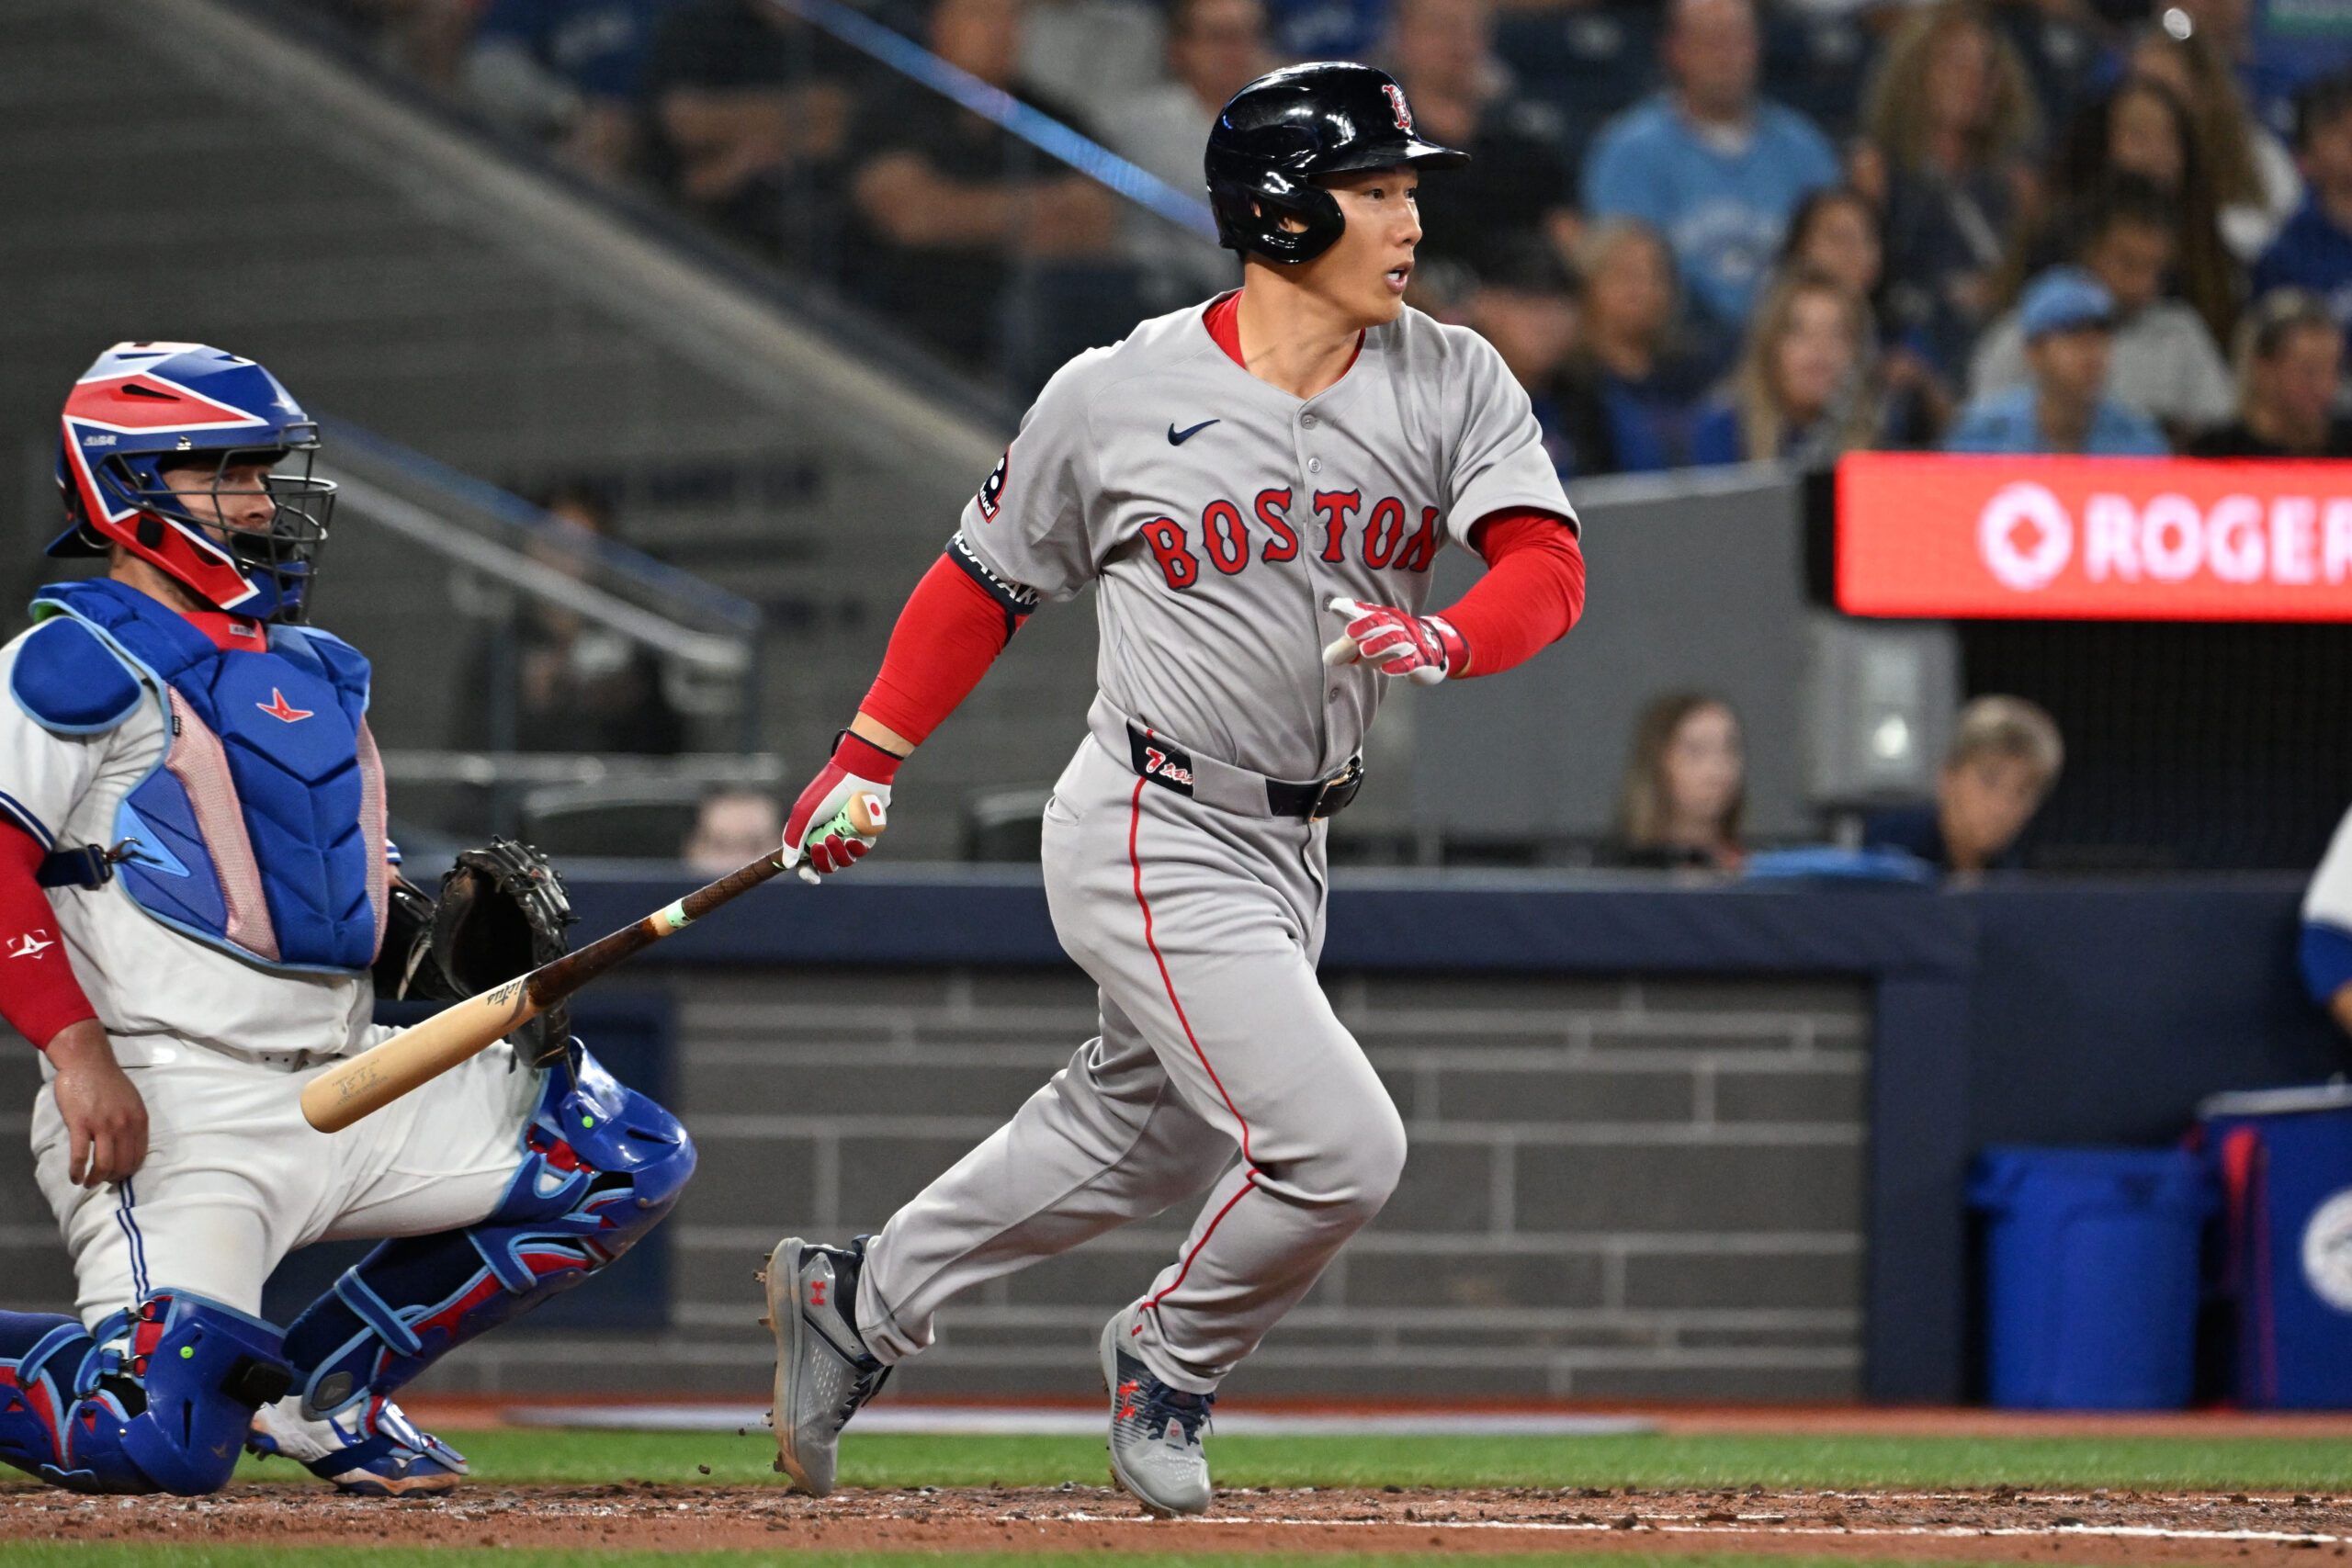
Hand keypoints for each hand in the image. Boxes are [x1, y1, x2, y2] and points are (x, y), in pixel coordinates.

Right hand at [46, 1020, 146, 1187]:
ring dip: (96, 1179)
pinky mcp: (80, 1124)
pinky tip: (74, 1177)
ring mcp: (103, 1125)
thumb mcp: (132, 1102)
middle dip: (113, 1179)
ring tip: (88, 1183)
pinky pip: (80, 1157)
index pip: (139, 1156)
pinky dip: (77, 1172)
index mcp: (139, 1120)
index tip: (119, 1177)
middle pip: (123, 1164)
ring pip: (104, 1165)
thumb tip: (129, 1147)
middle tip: (103, 1182)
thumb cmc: (108, 1082)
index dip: (129, 1171)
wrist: (88, 1062)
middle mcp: (124, 1125)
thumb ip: (132, 1123)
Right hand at [781, 731, 901, 885]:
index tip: (812, 877)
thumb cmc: (828, 791)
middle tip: (820, 844)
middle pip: (827, 864)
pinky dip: (857, 847)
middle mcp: (829, 836)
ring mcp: (848, 835)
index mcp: (811, 832)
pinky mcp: (866, 833)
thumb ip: (792, 839)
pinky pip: (862, 850)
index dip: (808, 872)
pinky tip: (853, 836)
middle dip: (823, 859)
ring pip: (846, 860)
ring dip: (840, 853)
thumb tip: (787, 864)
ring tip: (836, 836)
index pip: (807, 861)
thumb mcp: (803, 813)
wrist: (858, 773)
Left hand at [1320, 597, 1465, 685]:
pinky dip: (1399, 665)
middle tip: (1350, 632)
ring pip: (1398, 639)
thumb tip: (1328, 657)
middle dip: (1367, 625)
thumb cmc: (1390, 648)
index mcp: (1384, 619)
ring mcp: (1411, 643)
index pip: (1367, 611)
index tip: (1335, 606)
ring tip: (1364, 650)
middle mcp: (1398, 626)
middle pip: (1384, 621)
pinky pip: (1411, 661)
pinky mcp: (1421, 660)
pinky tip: (1386, 670)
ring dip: (1381, 644)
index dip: (1352, 608)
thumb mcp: (1367, 647)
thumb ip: (1347, 649)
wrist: (1430, 656)